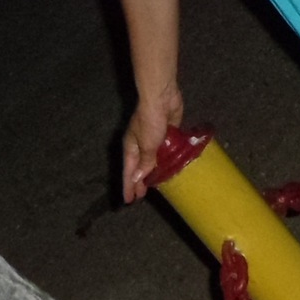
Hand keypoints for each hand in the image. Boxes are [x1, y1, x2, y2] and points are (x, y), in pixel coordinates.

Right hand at [122, 85, 185, 202]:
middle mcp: (140, 144)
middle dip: (140, 182)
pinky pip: (165, 151)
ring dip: (154, 172)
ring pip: (153, 160)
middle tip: (141, 196)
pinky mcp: (167, 134)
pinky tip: (171, 168)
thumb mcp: (147, 145)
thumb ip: (145, 162)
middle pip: (139, 167)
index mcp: (131, 147)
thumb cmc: (150, 120)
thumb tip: (138, 178)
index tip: (128, 201)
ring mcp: (153, 139)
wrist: (162, 98)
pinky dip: (166, 160)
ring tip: (156, 186)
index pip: (128, 172)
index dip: (128, 186)